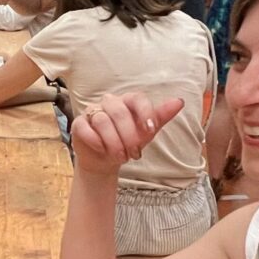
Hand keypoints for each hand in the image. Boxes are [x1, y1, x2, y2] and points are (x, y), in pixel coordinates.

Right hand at [70, 92, 185, 177]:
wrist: (107, 159)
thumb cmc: (128, 141)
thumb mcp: (147, 132)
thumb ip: (161, 116)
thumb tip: (179, 101)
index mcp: (128, 101)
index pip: (137, 98)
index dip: (145, 113)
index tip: (151, 130)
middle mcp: (110, 102)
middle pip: (119, 112)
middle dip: (128, 136)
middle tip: (134, 153)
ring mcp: (93, 112)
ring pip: (102, 120)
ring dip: (113, 142)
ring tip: (120, 156)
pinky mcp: (79, 123)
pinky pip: (85, 127)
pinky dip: (95, 140)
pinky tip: (102, 149)